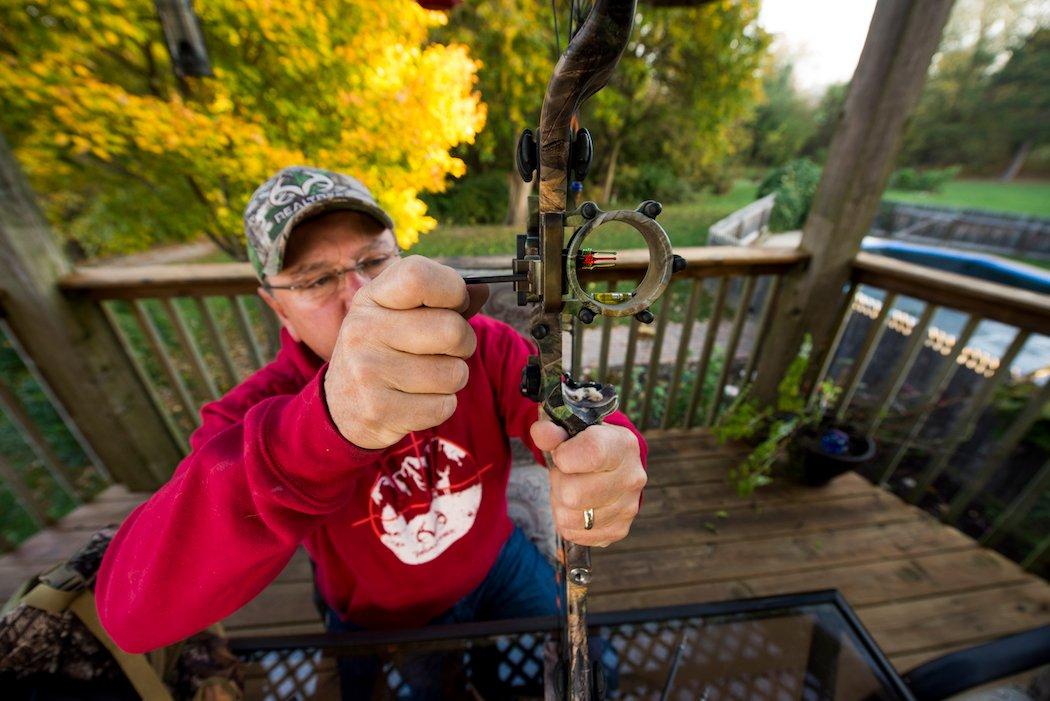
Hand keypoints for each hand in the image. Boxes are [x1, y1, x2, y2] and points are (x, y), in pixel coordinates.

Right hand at [325, 256, 488, 448]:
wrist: (343, 407)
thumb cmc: (386, 350)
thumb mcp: (400, 316)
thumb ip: (441, 300)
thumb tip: (481, 290)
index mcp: (371, 298)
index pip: (418, 276)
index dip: (453, 289)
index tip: (457, 303)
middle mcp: (362, 330)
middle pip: (452, 330)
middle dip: (464, 343)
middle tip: (447, 349)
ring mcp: (366, 372)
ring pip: (454, 373)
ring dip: (453, 378)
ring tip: (426, 377)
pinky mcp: (378, 411)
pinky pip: (444, 406)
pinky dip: (441, 405)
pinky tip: (416, 400)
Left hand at [530, 416, 645, 546]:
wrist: (612, 468)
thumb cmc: (586, 446)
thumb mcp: (571, 432)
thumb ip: (553, 432)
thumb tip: (541, 433)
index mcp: (623, 445)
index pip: (592, 454)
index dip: (565, 457)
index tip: (560, 455)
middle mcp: (631, 478)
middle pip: (574, 494)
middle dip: (560, 483)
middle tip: (566, 474)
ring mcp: (628, 507)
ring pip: (570, 517)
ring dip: (562, 505)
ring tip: (572, 488)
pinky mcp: (619, 530)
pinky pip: (574, 534)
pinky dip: (569, 522)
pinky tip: (578, 505)